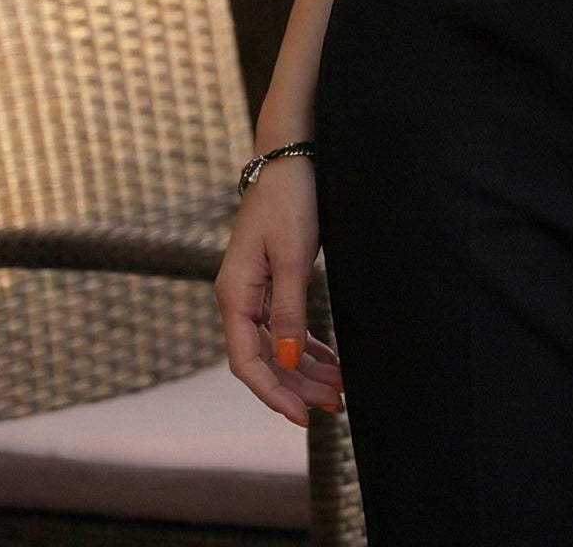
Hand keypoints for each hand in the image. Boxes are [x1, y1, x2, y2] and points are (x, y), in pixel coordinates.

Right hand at [215, 157, 343, 424]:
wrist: (289, 156)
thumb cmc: (289, 199)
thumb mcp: (293, 255)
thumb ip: (289, 309)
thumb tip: (287, 359)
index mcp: (235, 295)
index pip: (248, 361)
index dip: (273, 392)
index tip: (301, 417)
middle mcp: (239, 298)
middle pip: (264, 358)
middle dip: (297, 386)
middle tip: (334, 407)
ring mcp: (255, 290)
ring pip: (278, 344)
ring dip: (306, 368)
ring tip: (337, 391)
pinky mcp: (272, 279)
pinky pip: (286, 324)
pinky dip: (308, 344)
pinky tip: (330, 360)